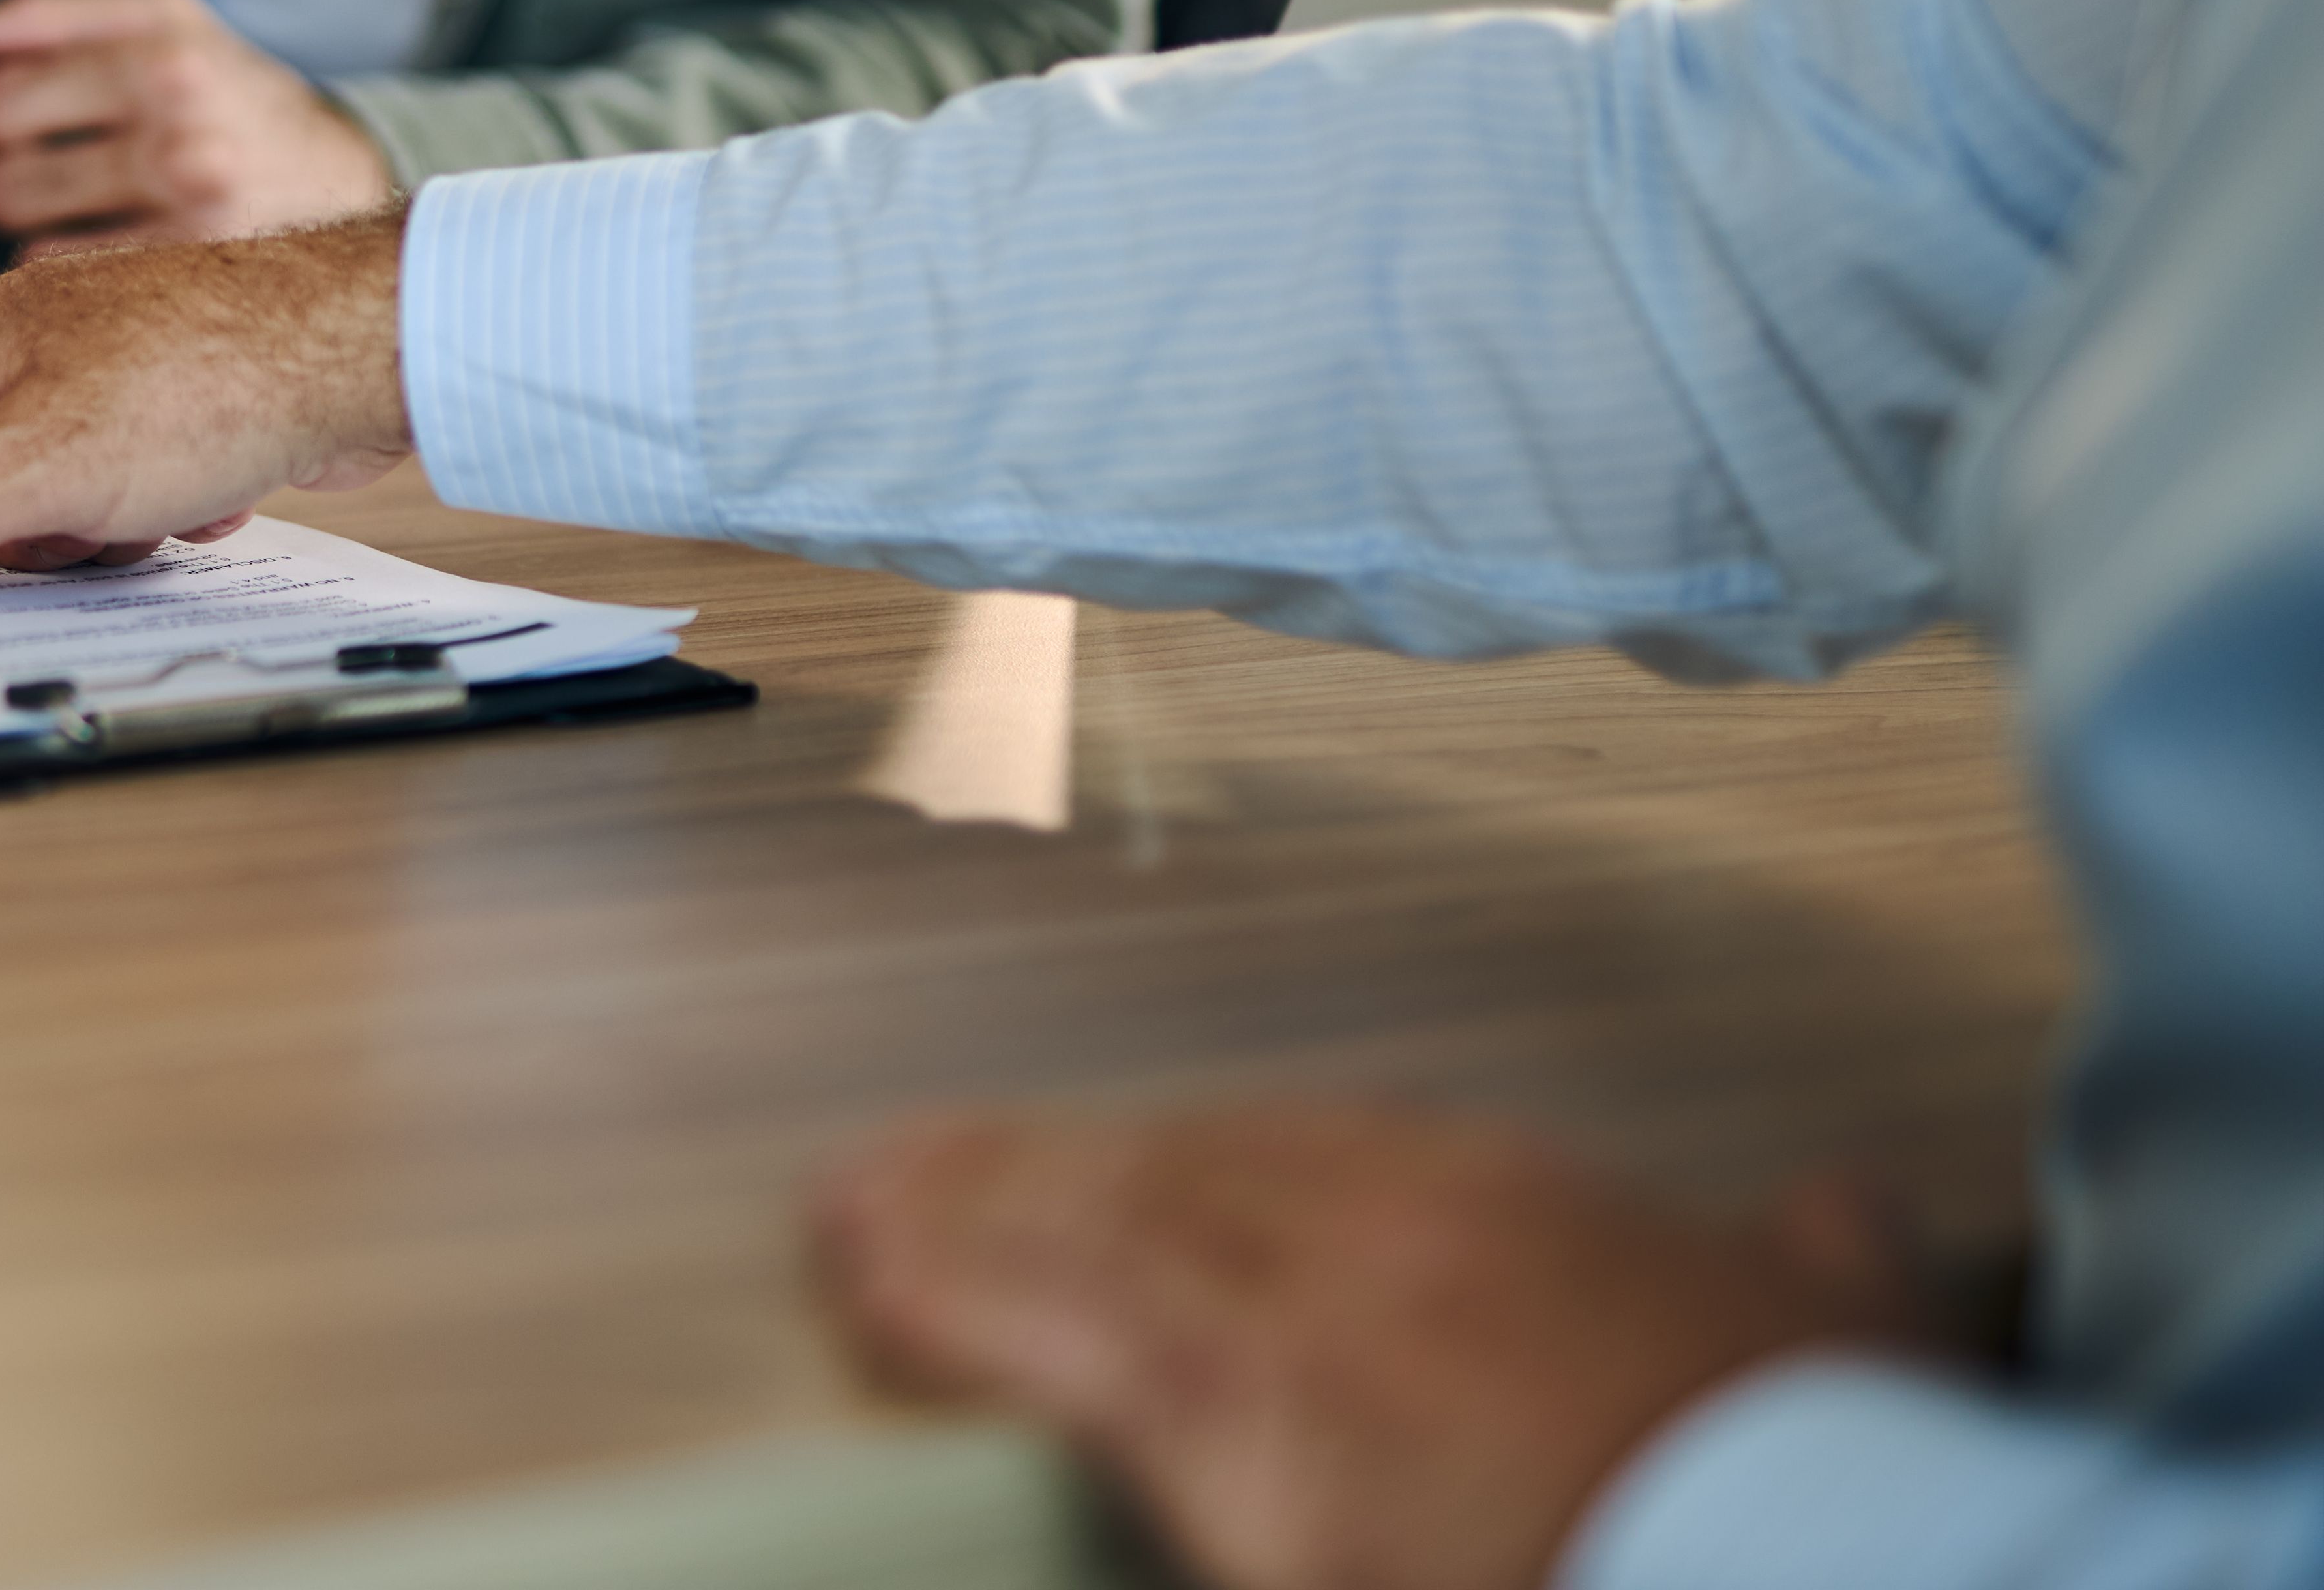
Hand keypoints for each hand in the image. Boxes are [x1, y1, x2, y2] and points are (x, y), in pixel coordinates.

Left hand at [0, 0, 393, 253]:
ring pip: (26, 245)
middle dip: (16, 177)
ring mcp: (192, 224)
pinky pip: (66, 291)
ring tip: (98, 213)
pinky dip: (73, 278)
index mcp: (164, 58)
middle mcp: (181, 139)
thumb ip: (37, 20)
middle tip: (69, 172)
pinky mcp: (194, 289)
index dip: (3, 116)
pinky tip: (118, 258)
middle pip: (0, 181)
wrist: (351, 181)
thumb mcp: (157, 21)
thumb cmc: (234, 91)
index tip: (45, 120)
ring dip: (40, 232)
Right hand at [0, 214, 415, 613]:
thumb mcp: (31, 473)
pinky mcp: (170, 419)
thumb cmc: (201, 378)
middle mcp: (28, 349)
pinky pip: (117, 504)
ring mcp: (101, 382)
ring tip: (140, 514)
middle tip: (4, 555)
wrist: (362, 352)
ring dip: (80, 532)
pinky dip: (147, 522)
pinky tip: (198, 505)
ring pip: (38, 500)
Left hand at [812, 1101, 1936, 1589]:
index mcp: (1505, 1207)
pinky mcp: (1250, 1440)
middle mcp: (1384, 1232)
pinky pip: (1059, 1343)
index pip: (1299, 1155)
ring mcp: (1303, 1324)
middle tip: (908, 1173)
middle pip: (1162, 1177)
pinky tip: (870, 1292)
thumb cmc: (1815, 1462)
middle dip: (1025, 1177)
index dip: (1180, 1164)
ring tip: (852, 1226)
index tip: (1109, 1172)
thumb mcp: (1828, 1333)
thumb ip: (1809, 1260)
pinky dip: (951, 1305)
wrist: (1803, 1540)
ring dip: (956, 1221)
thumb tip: (1843, 1216)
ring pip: (1089, 1235)